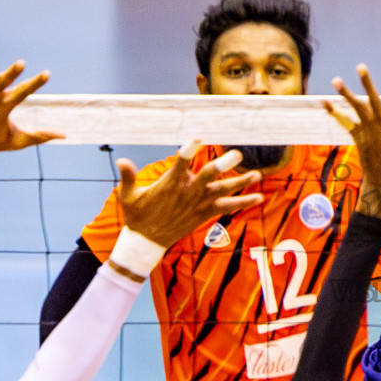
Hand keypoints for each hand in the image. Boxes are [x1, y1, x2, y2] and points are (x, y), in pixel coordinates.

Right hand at [116, 147, 263, 249]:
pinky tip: (259, 198)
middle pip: (210, 175)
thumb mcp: (128, 195)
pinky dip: (243, 203)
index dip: (190, 149)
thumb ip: (128, 177)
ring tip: (257, 175)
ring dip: (241, 183)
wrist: (146, 242)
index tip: (199, 138)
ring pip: (224, 190)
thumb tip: (121, 160)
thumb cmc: (137, 215)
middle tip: (237, 154)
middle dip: (224, 164)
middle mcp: (189, 192)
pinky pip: (228, 207)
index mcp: (171, 183)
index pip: (182, 162)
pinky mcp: (205, 214)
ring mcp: (199, 203)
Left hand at [324, 65, 380, 220]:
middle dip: (367, 85)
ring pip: (356, 109)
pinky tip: (323, 101)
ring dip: (346, 94)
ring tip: (336, 79)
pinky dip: (334, 112)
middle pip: (375, 103)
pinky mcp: (358, 138)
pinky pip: (344, 122)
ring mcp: (369, 133)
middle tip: (361, 67)